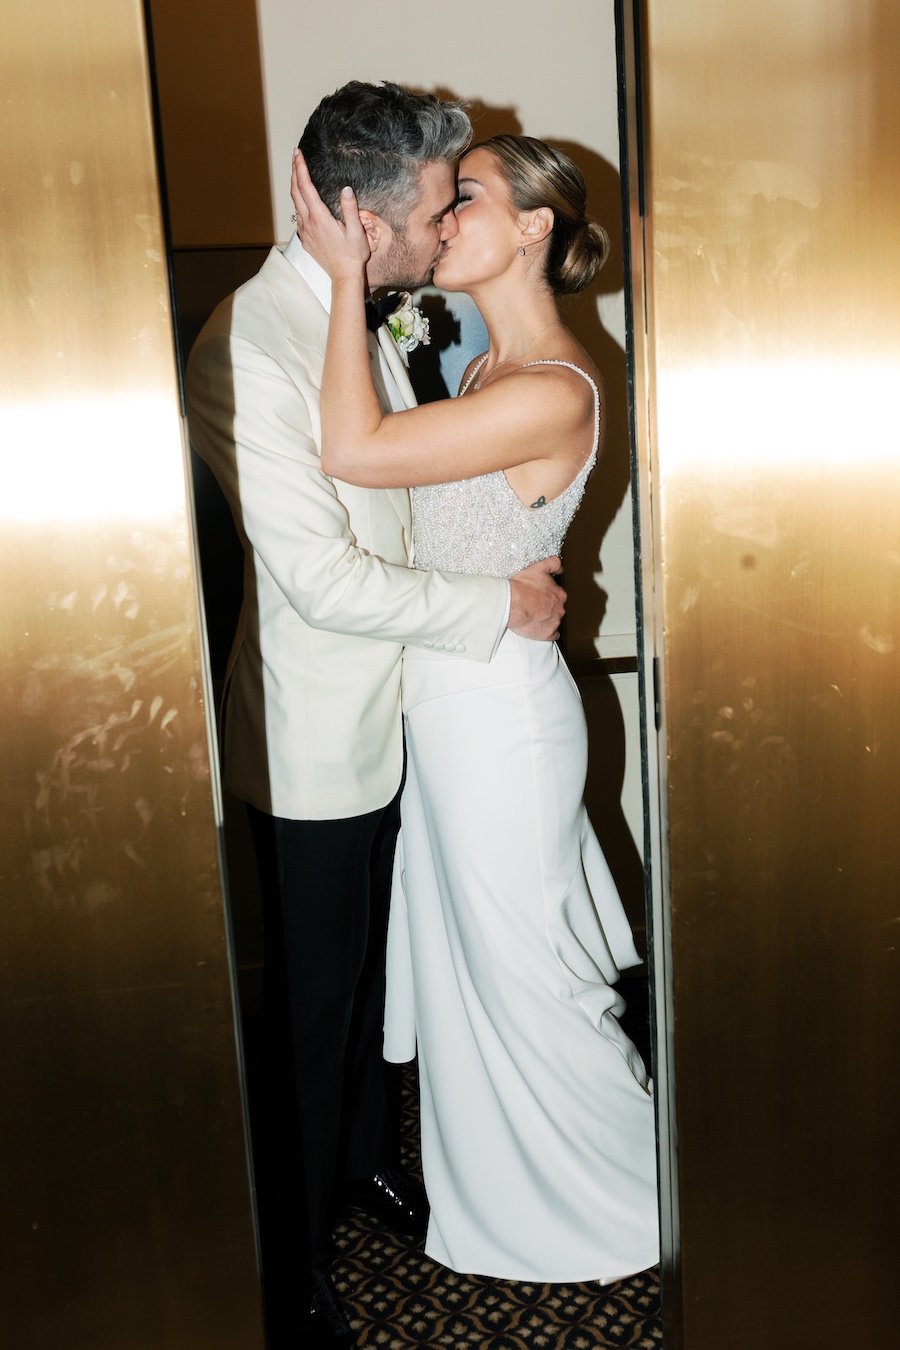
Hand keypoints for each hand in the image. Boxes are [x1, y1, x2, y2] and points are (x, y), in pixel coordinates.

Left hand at [290, 149, 370, 281]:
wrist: (344, 277)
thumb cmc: (353, 255)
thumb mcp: (356, 231)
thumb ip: (350, 209)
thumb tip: (346, 189)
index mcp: (320, 218)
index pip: (305, 187)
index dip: (300, 168)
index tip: (298, 154)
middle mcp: (308, 223)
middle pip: (295, 192)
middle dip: (294, 171)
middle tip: (295, 156)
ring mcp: (305, 232)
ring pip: (294, 203)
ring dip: (294, 185)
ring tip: (297, 172)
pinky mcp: (305, 239)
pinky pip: (297, 215)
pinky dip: (297, 200)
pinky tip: (301, 197)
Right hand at [508, 557, 565, 640]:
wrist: (511, 603)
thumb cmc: (522, 587)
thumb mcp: (538, 567)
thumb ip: (553, 564)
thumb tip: (560, 567)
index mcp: (559, 594)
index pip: (558, 596)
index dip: (548, 596)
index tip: (539, 596)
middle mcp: (560, 609)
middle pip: (557, 609)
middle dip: (548, 608)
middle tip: (535, 606)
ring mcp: (554, 622)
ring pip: (555, 621)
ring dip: (547, 620)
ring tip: (533, 617)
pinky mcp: (547, 634)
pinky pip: (552, 635)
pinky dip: (547, 633)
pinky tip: (538, 628)